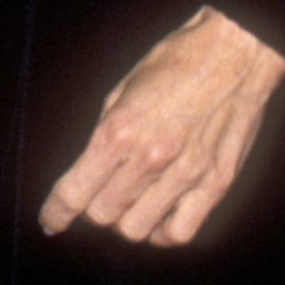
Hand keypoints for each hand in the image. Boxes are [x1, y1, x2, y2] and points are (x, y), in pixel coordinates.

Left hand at [40, 7, 284, 247]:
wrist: (234, 52)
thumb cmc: (174, 63)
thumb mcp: (121, 90)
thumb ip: (104, 135)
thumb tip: (89, 171)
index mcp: (119, 131)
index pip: (75, 192)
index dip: (55, 213)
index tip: (51, 221)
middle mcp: (149, 159)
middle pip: (102, 214)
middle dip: (93, 208)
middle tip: (101, 193)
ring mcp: (185, 175)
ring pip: (137, 229)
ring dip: (126, 220)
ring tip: (131, 201)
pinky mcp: (216, 183)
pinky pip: (180, 232)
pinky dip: (163, 232)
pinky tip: (160, 216)